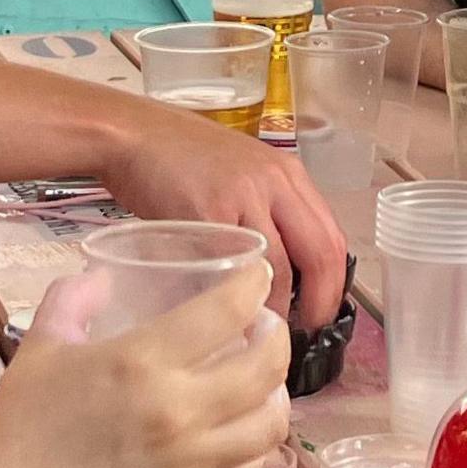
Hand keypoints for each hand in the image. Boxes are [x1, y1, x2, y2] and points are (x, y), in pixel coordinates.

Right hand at [0, 267, 291, 467]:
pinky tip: (244, 430)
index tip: (257, 276)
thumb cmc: (20, 425)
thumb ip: (74, 299)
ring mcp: (191, 462)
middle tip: (264, 329)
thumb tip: (107, 277)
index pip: (227, 311)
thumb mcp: (41, 345)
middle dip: (277, 338)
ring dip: (277, 393)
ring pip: (270, 423)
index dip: (253, 285)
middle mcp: (179, 409)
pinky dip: (258, 444)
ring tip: (263, 382)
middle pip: (265, 366)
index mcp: (141, 361)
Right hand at [100, 109, 352, 331]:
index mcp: (288, 175)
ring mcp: (244, 196)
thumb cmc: (181, 159)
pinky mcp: (208, 211)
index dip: (335, 285)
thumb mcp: (241, 174)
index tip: (321, 314)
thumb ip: (265, 212)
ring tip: (264, 332)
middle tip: (305, 333)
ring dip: (277, 309)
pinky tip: (230, 316)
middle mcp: (275, 182)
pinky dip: (236, 298)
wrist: (132, 135)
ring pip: (279, 267)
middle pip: (321, 252)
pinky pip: (233, 266)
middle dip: (320, 303)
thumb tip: (280, 273)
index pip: (332, 237)